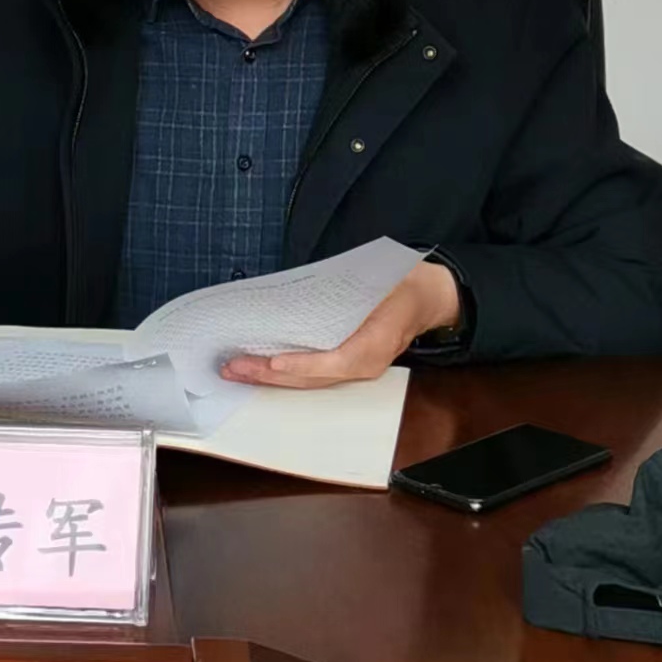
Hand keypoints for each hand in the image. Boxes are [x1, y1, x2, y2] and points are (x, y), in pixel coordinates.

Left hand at [221, 261, 459, 389]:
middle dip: (270, 374)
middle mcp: (365, 365)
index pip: (335, 362)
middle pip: (313, 379)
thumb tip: (302, 290)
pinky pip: (314, 374)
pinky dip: (286, 372)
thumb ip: (347, 289)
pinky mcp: (349, 366)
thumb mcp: (382, 278)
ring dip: (271, 377)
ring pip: (309, 382)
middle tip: (233, 366)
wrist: (428, 298)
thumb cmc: (402, 284)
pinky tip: (261, 366)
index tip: (274, 362)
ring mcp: (358, 370)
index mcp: (376, 344)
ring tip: (237, 370)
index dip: (303, 365)